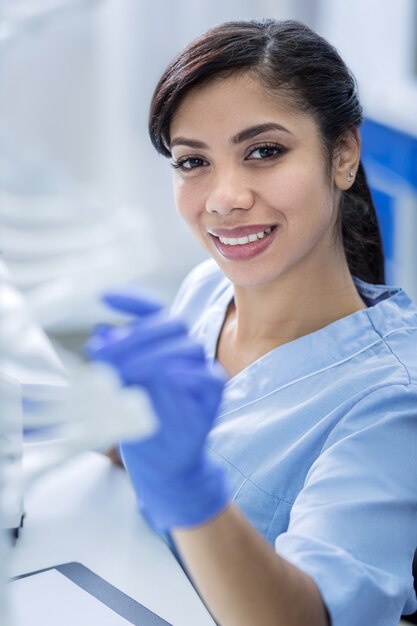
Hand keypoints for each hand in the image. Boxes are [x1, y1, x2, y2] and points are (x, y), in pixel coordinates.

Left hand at [86, 287, 228, 530]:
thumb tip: (101, 332)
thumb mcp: (118, 389)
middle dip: (135, 335)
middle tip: (104, 354)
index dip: (131, 301)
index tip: (102, 298)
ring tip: (124, 371)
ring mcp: (201, 373)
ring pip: (187, 346)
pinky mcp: (213, 398)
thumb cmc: (140, 423)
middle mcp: (184, 354)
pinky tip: (164, 378)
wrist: (159, 464)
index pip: (153, 313)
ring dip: (152, 355)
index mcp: (162, 346)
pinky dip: (186, 374)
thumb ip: (114, 361)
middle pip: (170, 324)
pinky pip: (209, 377)